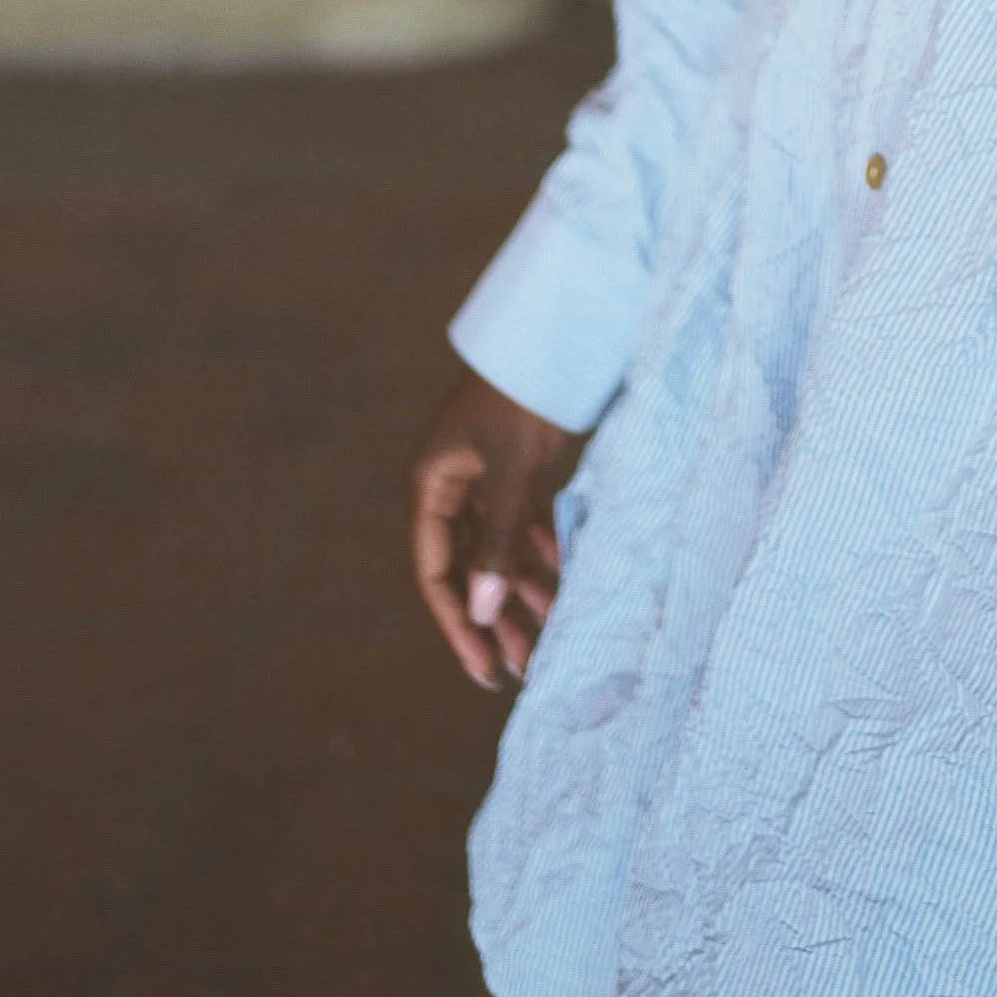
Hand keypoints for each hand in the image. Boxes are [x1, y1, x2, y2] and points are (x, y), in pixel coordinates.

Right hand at [410, 362, 578, 690]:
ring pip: (499, 548)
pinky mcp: (517, 465)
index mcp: (433, 488)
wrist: (553, 330)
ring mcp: (485, 476)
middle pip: (470, 567)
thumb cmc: (521, 394)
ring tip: (552, 631)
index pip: (438, 573)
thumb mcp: (510, 470)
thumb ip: (497, 540)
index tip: (484, 667)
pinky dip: (540, 548)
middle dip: (496, 617)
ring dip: (523, 588)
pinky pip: (522, 521)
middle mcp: (453, 487)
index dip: (459, 623)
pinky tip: (562, 574)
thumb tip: (481, 612)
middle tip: (524, 666)